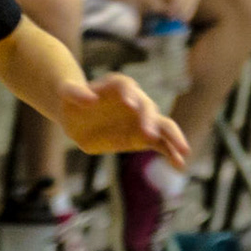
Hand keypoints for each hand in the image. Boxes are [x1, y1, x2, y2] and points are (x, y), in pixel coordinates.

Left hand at [55, 72, 188, 168]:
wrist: (77, 114)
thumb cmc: (71, 98)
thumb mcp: (67, 93)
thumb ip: (76, 93)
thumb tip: (90, 99)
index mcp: (117, 86)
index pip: (126, 87)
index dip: (129, 93)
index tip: (129, 104)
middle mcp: (135, 101)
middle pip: (147, 107)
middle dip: (149, 120)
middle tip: (149, 134)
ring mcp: (141, 119)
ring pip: (162, 126)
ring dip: (173, 138)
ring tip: (183, 152)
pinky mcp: (142, 137)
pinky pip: (160, 144)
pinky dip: (170, 152)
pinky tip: (179, 164)